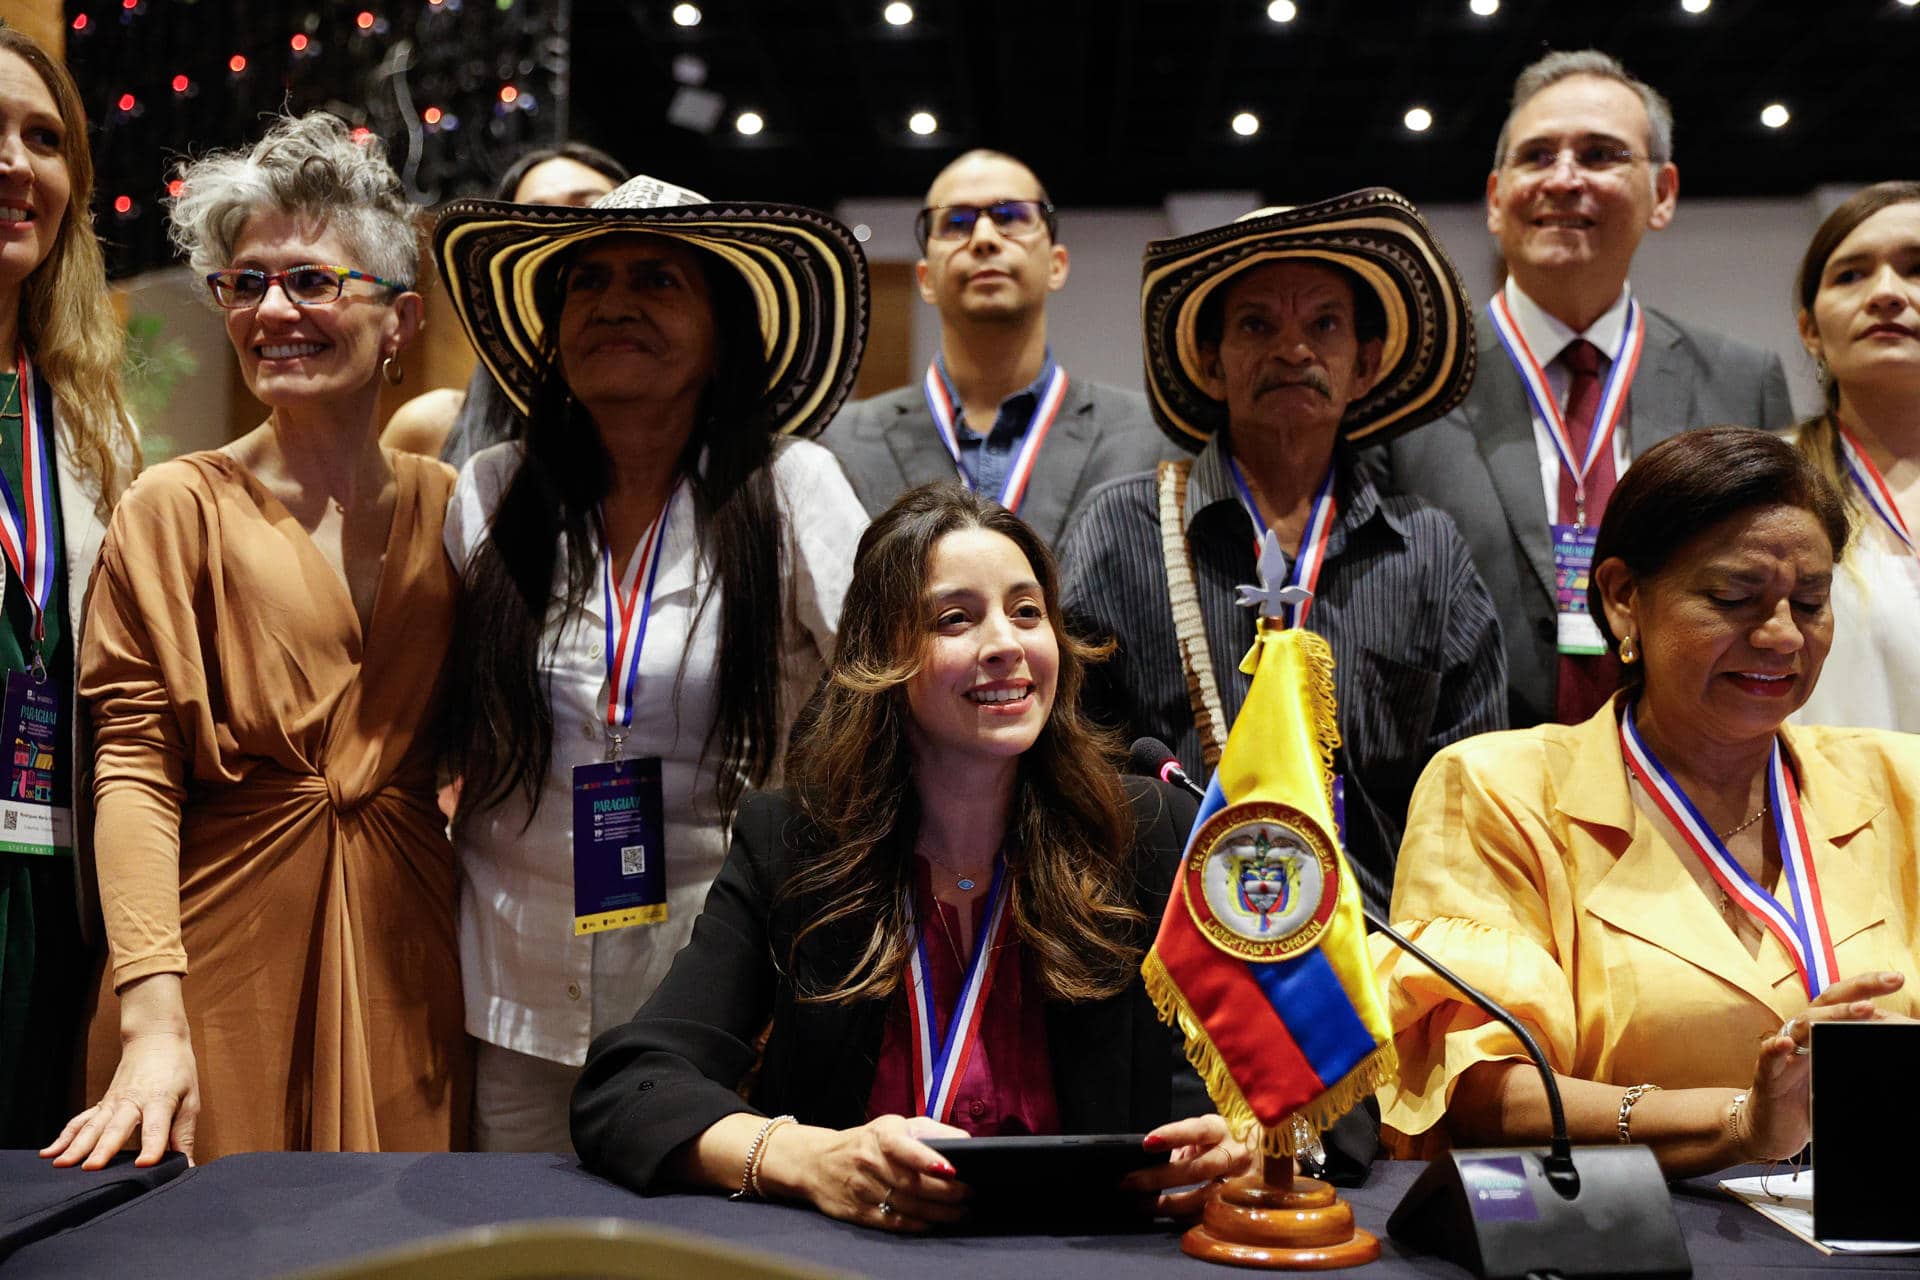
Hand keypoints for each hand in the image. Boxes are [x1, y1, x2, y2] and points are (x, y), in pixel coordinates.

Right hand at [43, 1030, 199, 1168]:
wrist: (156, 1039)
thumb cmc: (177, 1071)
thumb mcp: (191, 1100)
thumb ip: (184, 1134)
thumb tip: (188, 1166)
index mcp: (159, 1099)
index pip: (156, 1127)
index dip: (152, 1146)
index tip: (145, 1164)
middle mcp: (131, 1101)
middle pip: (116, 1127)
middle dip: (103, 1149)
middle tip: (91, 1168)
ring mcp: (112, 1102)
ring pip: (92, 1126)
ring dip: (76, 1145)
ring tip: (62, 1164)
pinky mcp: (101, 1104)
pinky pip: (80, 1122)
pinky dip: (65, 1136)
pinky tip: (50, 1152)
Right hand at [763, 1114, 969, 1232]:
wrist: (818, 1162)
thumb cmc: (869, 1141)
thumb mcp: (895, 1126)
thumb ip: (931, 1132)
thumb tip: (967, 1142)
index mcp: (881, 1136)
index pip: (904, 1147)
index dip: (927, 1159)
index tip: (952, 1170)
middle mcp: (869, 1162)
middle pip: (911, 1183)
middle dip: (946, 1192)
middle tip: (970, 1195)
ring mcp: (862, 1189)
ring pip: (906, 1205)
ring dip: (938, 1212)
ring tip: (961, 1212)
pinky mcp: (858, 1212)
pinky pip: (892, 1222)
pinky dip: (917, 1224)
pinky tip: (934, 1223)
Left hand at [1121, 1114, 1253, 1219]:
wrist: (1279, 1155)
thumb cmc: (1234, 1138)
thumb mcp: (1212, 1130)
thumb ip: (1187, 1143)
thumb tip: (1161, 1158)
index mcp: (1225, 1129)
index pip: (1198, 1130)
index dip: (1173, 1135)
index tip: (1147, 1142)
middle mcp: (1237, 1154)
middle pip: (1198, 1169)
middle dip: (1159, 1178)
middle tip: (1128, 1183)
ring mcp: (1245, 1181)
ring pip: (1204, 1197)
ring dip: (1168, 1204)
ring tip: (1141, 1204)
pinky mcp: (1248, 1203)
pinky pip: (1214, 1215)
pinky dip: (1188, 1217)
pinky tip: (1168, 1215)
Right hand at [1742, 970, 1906, 1160]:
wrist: (1768, 1130)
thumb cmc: (1806, 1101)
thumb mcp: (1838, 1076)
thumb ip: (1859, 1059)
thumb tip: (1898, 1044)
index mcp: (1819, 1033)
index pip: (1844, 1002)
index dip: (1868, 988)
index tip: (1897, 979)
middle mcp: (1801, 1035)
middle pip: (1826, 1002)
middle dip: (1860, 988)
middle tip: (1892, 980)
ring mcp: (1784, 1053)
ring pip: (1804, 1024)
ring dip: (1832, 1015)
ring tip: (1863, 1010)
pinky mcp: (1767, 1075)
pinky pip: (1768, 1057)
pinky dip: (1775, 1048)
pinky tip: (1785, 1043)